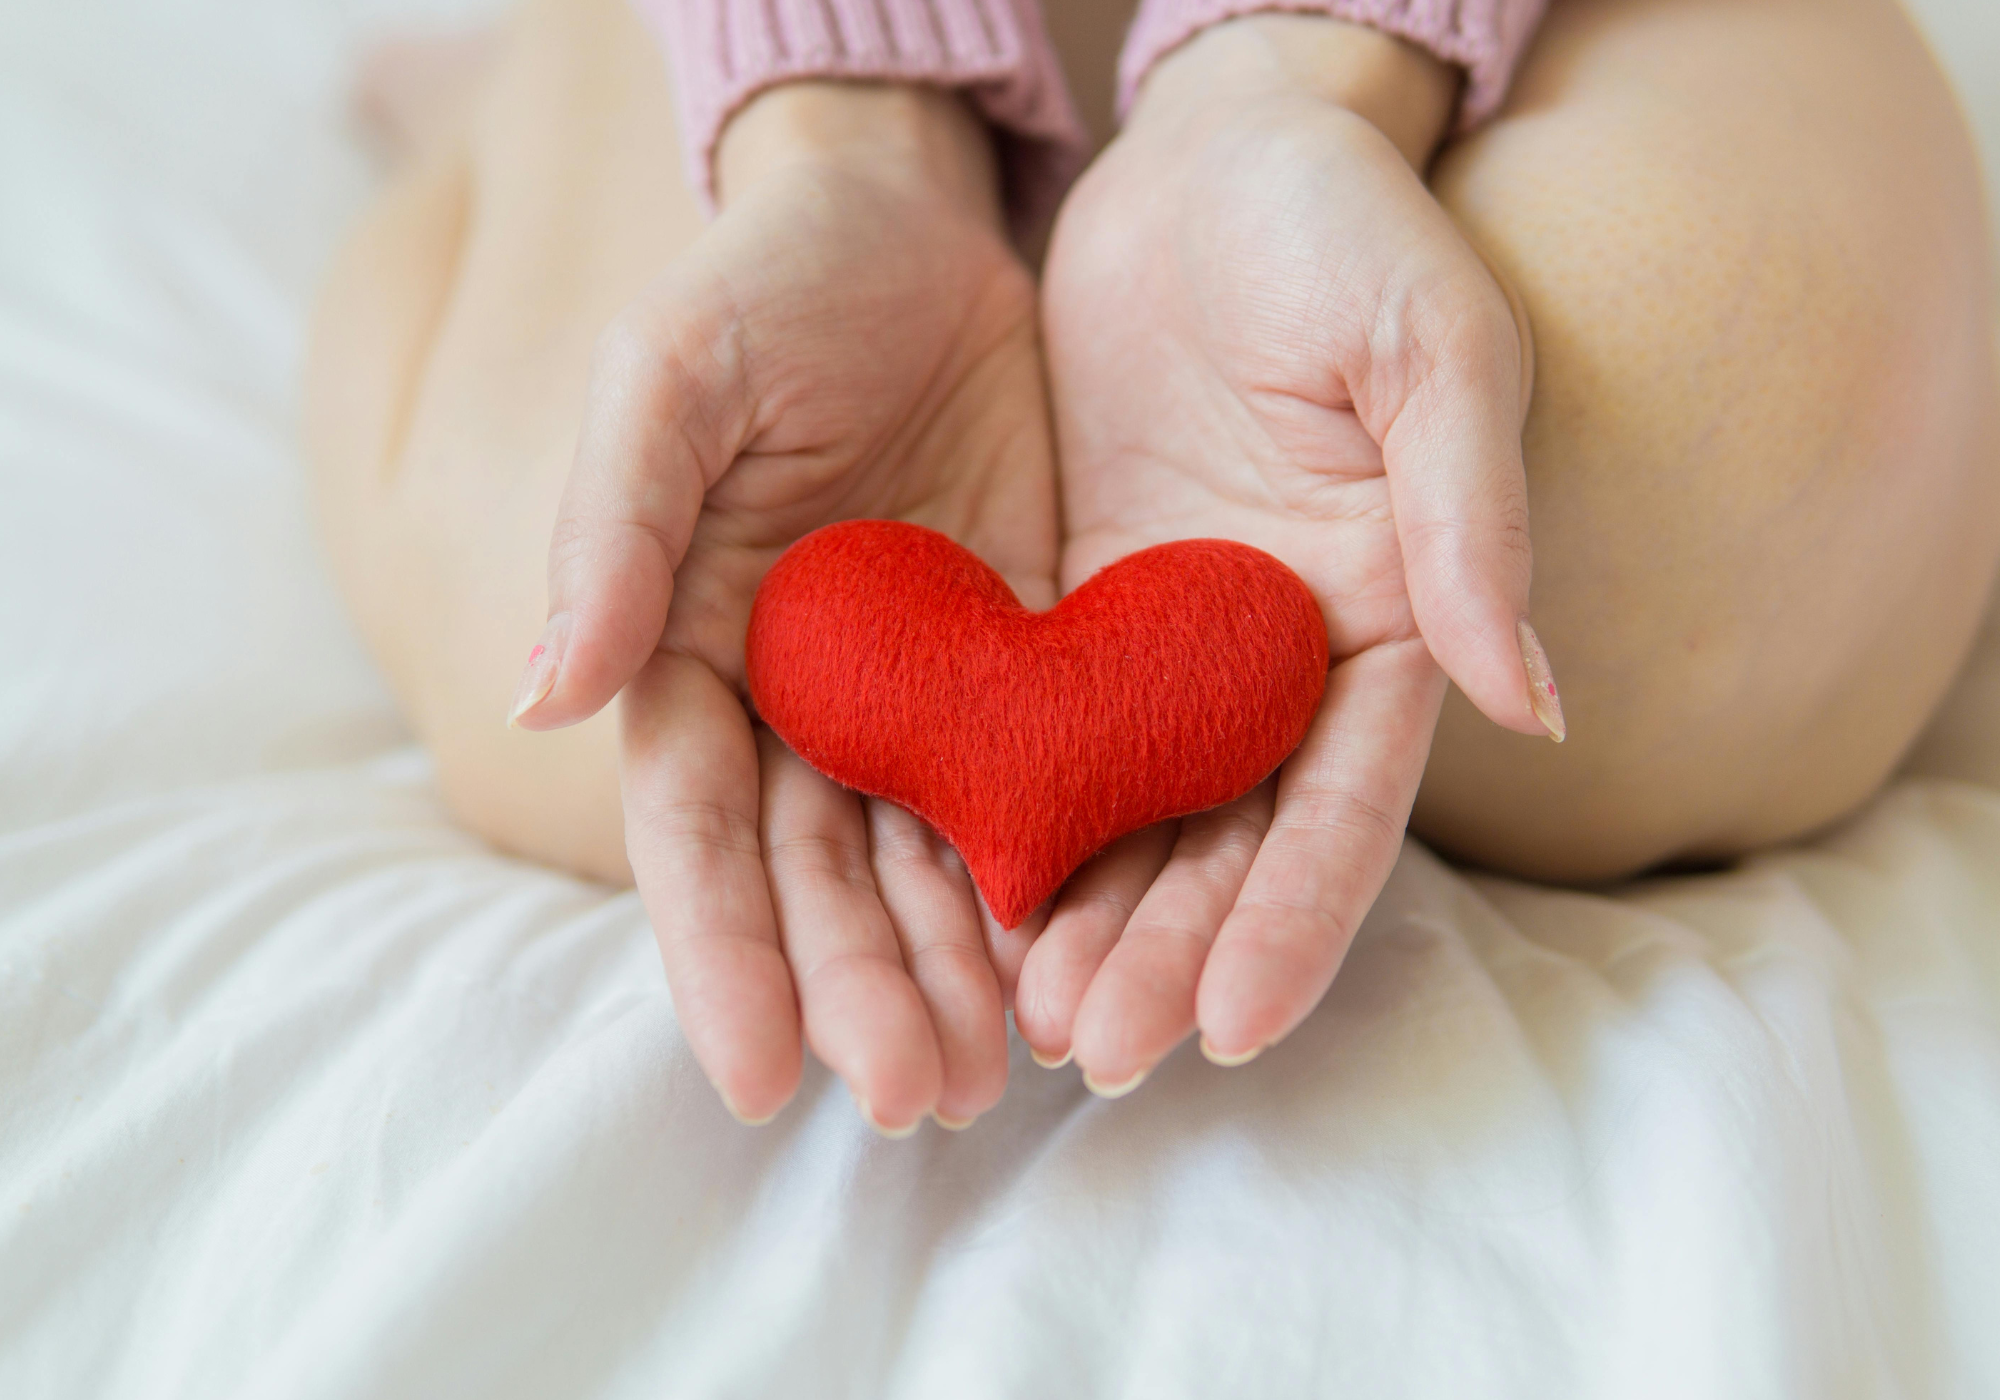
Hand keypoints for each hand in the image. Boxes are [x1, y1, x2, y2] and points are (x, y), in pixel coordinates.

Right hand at [513, 83, 1057, 1132]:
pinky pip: (1034, 787)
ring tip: (994, 1076)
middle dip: (859, 989)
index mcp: (692, 651)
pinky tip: (1076, 957)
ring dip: (952, 971)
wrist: (914, 226)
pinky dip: (1047, 876)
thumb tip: (545, 695)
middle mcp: (798, 699)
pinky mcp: (1022, 663)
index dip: (722, 955)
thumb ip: (615, 529)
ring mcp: (913, 692)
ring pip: (925, 861)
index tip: (764, 1078)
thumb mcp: (671, 379)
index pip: (697, 831)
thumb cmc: (768, 285)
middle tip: (915, 1098)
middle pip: (818, 876)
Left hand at [1017, 17, 1560, 1089]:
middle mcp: (1280, 662)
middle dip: (1169, 952)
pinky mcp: (1081, 612)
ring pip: (1134, 817)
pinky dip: (1015, 820)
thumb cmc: (1342, 227)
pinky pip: (1045, 736)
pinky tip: (964, 901)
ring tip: (1024, 1022)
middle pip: (1229, 843)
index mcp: (1386, 621)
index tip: (1234, 1026)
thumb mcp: (1429, 348)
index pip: (1347, 805)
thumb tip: (1534, 702)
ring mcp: (1177, 647)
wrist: (1209, 158)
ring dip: (1087, 922)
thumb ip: (1472, 517)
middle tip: (1094, 1050)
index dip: (1295, 918)